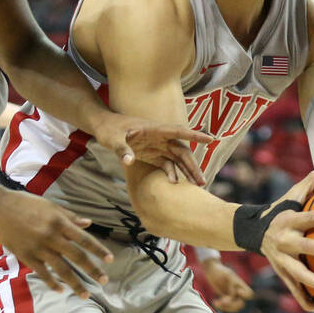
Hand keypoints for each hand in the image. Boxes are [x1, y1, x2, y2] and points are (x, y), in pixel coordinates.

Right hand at [0, 189, 112, 297]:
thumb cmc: (25, 203)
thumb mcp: (49, 205)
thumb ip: (69, 216)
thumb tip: (88, 223)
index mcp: (59, 221)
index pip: (83, 238)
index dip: (98, 250)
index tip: (110, 260)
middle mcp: (51, 236)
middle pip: (76, 256)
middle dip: (92, 269)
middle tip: (104, 281)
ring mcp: (38, 247)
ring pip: (61, 269)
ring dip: (75, 283)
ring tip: (85, 294)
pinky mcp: (25, 255)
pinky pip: (42, 272)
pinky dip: (52, 282)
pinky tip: (60, 289)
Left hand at [92, 113, 214, 184]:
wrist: (103, 127)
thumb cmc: (109, 129)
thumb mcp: (113, 138)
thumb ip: (121, 149)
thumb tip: (129, 161)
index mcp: (154, 129)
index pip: (178, 131)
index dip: (194, 135)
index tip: (210, 139)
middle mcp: (160, 137)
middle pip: (181, 150)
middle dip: (192, 165)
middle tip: (202, 181)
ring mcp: (157, 146)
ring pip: (177, 159)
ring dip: (187, 171)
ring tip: (197, 185)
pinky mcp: (152, 154)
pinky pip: (167, 164)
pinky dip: (172, 173)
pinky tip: (176, 184)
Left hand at [202, 256, 252, 312]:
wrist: (211, 270)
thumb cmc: (220, 270)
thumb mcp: (227, 275)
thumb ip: (232, 284)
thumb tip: (234, 294)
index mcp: (240, 284)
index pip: (249, 294)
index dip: (244, 295)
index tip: (237, 291)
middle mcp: (237, 291)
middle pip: (241, 304)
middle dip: (232, 305)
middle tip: (222, 301)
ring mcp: (231, 296)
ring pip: (233, 308)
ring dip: (225, 308)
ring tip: (216, 303)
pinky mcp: (225, 299)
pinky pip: (226, 307)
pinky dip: (221, 307)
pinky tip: (215, 302)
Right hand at [258, 169, 313, 311]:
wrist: (251, 230)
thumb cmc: (280, 209)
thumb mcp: (292, 194)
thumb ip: (312, 182)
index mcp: (289, 221)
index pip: (310, 217)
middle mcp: (285, 240)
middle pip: (306, 246)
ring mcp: (282, 259)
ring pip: (299, 274)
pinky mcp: (281, 272)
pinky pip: (294, 290)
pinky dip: (307, 301)